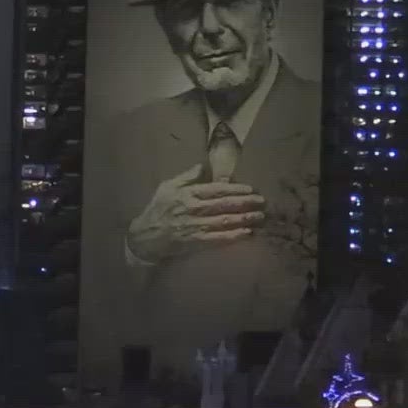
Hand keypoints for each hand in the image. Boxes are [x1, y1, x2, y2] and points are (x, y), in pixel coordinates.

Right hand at [127, 163, 264, 263]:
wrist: (145, 237)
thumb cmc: (158, 209)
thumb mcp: (167, 187)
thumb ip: (186, 176)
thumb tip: (203, 165)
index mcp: (188, 194)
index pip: (216, 189)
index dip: (235, 188)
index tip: (251, 189)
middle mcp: (194, 209)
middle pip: (225, 205)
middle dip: (246, 202)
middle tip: (262, 201)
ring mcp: (196, 226)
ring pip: (225, 221)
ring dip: (245, 218)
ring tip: (260, 216)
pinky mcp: (196, 242)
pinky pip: (219, 239)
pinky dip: (234, 236)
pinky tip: (247, 233)